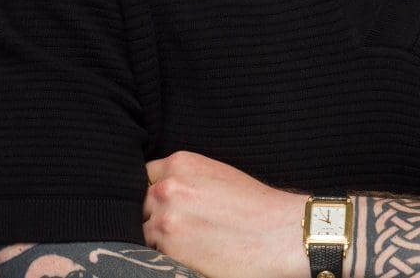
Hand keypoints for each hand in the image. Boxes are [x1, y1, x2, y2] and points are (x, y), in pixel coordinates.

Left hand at [144, 152, 307, 277]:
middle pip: (141, 204)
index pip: (144, 176)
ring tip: (187, 241)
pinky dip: (165, 256)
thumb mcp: (217, 174)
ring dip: (158, 239)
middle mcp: (167, 188)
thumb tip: (158, 190)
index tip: (161, 204)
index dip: (152, 191)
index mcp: (180, 163)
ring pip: (143, 231)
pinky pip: (153, 254)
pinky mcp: (170, 251)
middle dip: (152, 215)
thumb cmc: (253, 206)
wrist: (279, 233)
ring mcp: (165, 220)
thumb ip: (184, 178)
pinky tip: (190, 253)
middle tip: (178, 226)